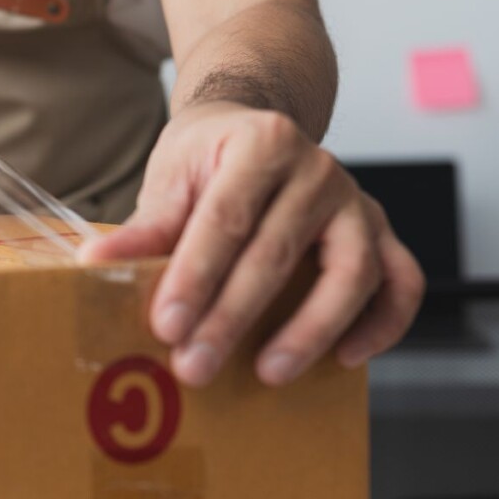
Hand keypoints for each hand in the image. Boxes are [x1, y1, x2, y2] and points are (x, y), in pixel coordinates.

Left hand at [78, 101, 423, 387]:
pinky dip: (383, 324)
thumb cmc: (210, 157)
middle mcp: (318, 169)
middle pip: (277, 253)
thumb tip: (97, 264)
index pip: (226, 220)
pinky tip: (347, 359)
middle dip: (233, 317)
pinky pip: (401, 281)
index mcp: (263, 143)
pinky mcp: (380, 232)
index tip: (166, 327)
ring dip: (311, 330)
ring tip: (269, 373)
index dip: (194, 277)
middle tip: (195, 366)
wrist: (255, 125)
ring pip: (352, 272)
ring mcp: (357, 202)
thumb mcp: (172, 178)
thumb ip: (146, 226)